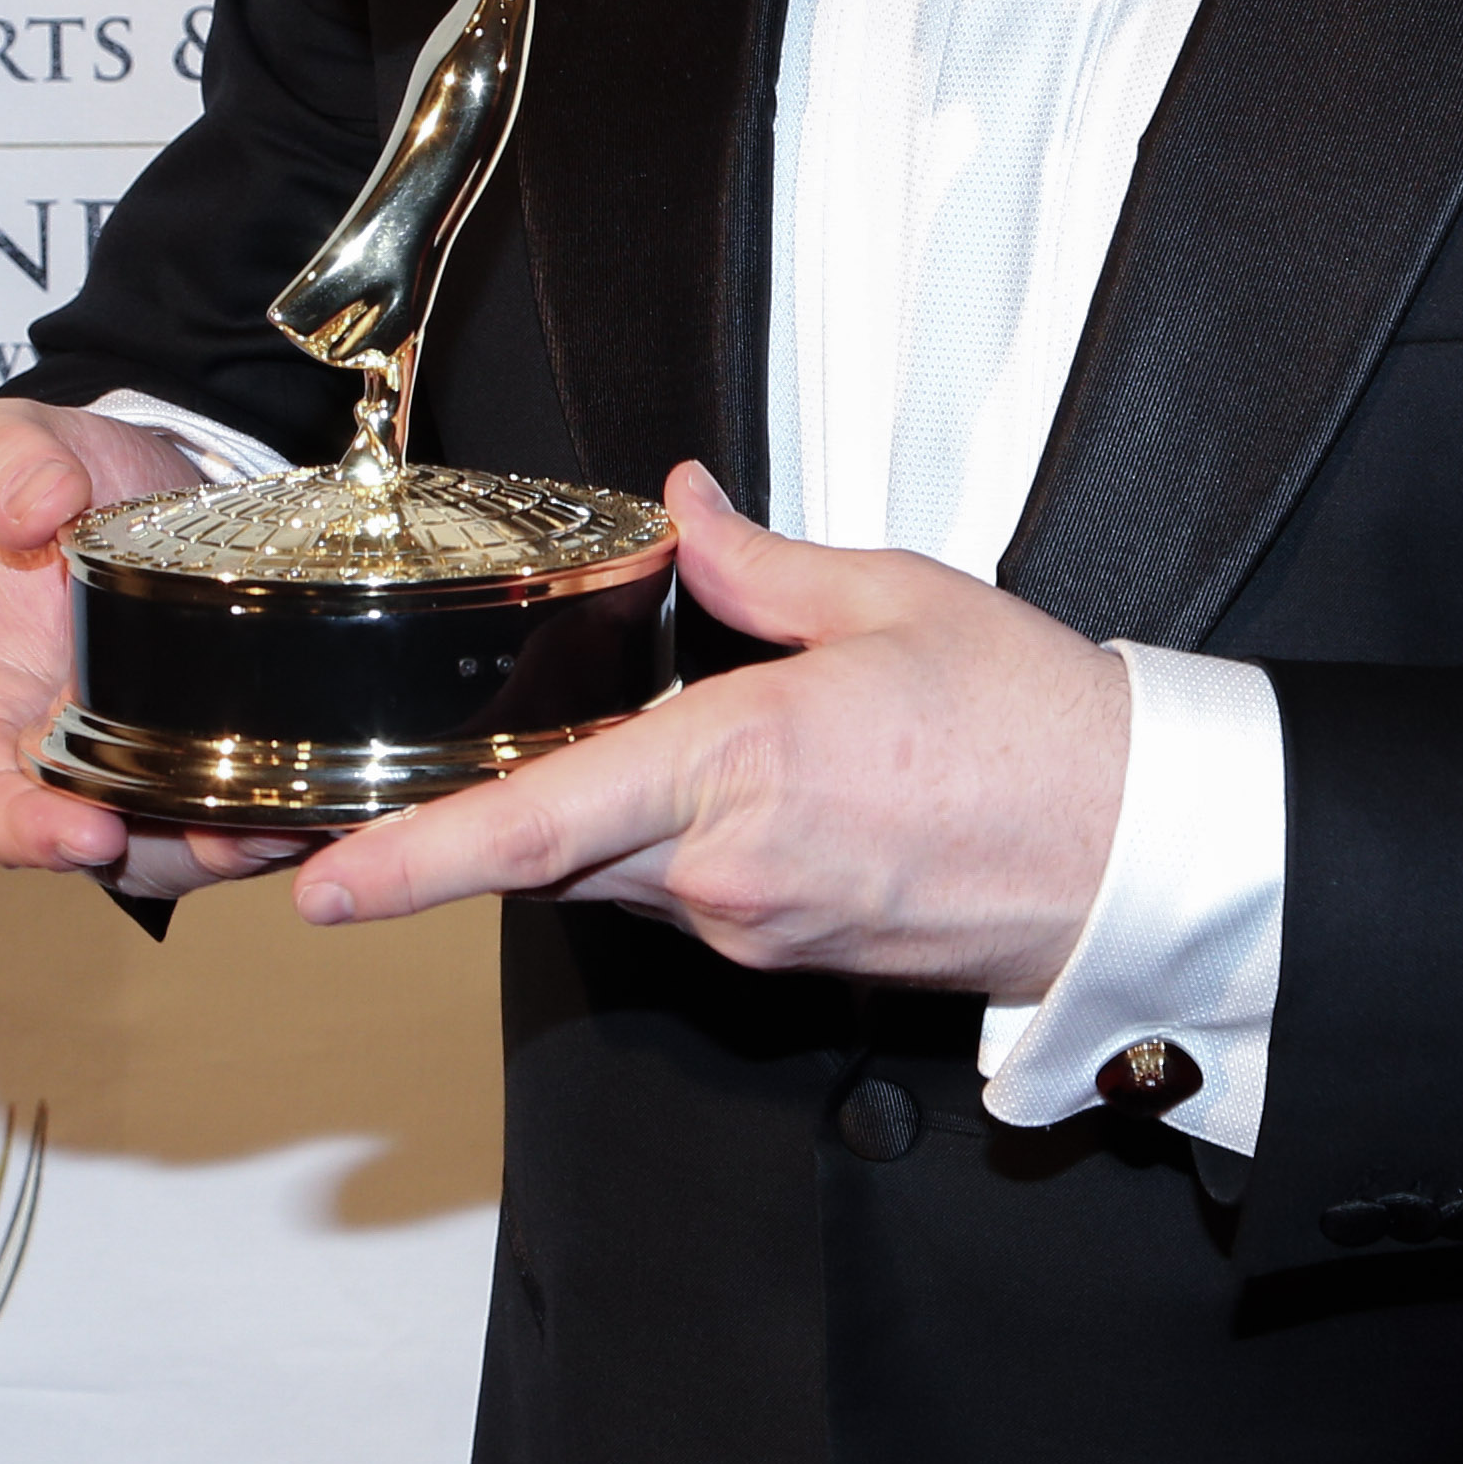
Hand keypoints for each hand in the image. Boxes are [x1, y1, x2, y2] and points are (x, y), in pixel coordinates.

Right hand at [0, 396, 322, 902]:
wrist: (141, 470)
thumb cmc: (58, 479)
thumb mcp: (11, 445)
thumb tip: (33, 506)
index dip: (28, 832)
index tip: (86, 831)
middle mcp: (62, 755)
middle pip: (101, 845)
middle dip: (163, 853)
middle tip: (223, 837)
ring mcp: (141, 761)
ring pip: (183, 842)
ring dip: (236, 845)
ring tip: (287, 823)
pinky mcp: (213, 750)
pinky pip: (241, 806)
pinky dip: (281, 813)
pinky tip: (327, 796)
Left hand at [292, 466, 1130, 998]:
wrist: (1135, 851)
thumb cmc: (1039, 730)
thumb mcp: (895, 598)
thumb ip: (758, 560)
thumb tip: (682, 509)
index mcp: (742, 766)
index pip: (539, 824)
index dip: (415, 859)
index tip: (327, 882)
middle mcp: (728, 872)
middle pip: (549, 854)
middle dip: (472, 827)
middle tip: (387, 809)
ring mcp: (752, 927)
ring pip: (612, 874)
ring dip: (591, 819)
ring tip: (644, 746)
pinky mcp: (782, 954)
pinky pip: (681, 896)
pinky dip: (665, 843)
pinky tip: (722, 789)